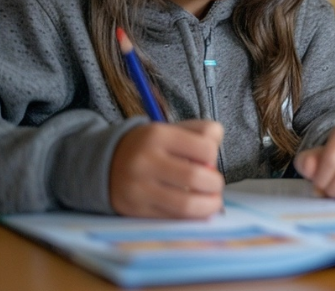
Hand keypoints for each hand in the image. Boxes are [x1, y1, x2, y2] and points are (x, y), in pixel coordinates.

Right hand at [110, 120, 224, 218]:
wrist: (106, 162)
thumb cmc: (151, 146)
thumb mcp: (173, 129)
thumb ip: (203, 132)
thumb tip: (214, 159)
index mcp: (158, 135)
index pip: (205, 149)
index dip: (213, 156)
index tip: (208, 160)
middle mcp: (145, 161)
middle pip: (195, 177)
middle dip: (215, 184)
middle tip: (215, 185)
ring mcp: (138, 189)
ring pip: (185, 204)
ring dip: (208, 206)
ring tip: (212, 202)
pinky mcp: (135, 210)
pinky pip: (173, 218)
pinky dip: (191, 217)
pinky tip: (196, 211)